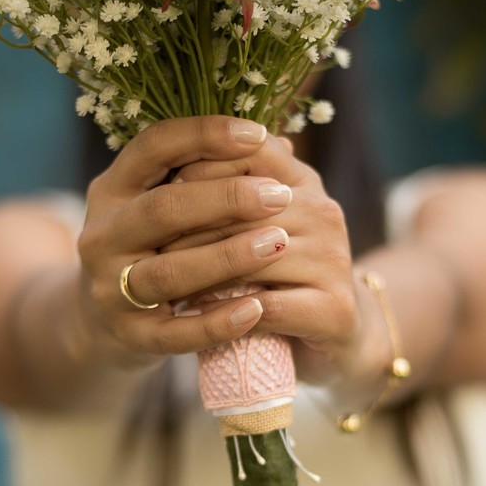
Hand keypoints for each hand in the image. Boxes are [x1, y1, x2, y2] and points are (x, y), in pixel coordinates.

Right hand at [75, 116, 299, 367]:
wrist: (107, 324)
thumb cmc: (155, 249)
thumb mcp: (164, 205)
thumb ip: (209, 174)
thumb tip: (281, 145)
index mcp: (112, 190)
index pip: (152, 147)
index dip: (203, 134)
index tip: (256, 134)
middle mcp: (103, 236)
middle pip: (162, 209)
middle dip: (225, 198)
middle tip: (281, 195)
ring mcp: (111, 289)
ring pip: (169, 272)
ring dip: (227, 257)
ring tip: (278, 244)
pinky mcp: (131, 336)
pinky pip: (176, 333)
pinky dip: (217, 322)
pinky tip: (258, 309)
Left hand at [162, 136, 387, 387]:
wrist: (337, 331)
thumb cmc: (282, 274)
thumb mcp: (255, 227)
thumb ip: (225, 195)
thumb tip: (170, 165)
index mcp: (302, 181)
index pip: (247, 153)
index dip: (198, 170)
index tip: (159, 193)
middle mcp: (324, 212)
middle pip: (243, 208)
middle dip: (190, 228)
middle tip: (148, 245)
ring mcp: (333, 260)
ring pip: (251, 257)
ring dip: (201, 272)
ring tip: (163, 283)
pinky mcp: (333, 310)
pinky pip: (267, 307)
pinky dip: (225, 312)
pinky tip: (195, 316)